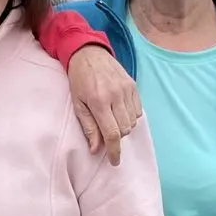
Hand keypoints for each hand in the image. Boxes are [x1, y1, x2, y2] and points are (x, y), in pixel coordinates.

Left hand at [66, 45, 141, 165]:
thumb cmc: (79, 80)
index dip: (114, 151)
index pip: (112, 133)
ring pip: (133, 121)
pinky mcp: (133, 85)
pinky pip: (138, 111)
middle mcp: (116, 95)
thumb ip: (88, 127)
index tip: (114, 161)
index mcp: (99, 101)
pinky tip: (119, 111)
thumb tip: (96, 149)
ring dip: (124, 126)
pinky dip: (130, 116)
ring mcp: (127, 89)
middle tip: (106, 131)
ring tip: (112, 118)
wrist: (89, 54)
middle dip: (117, 136)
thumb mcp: (77, 104)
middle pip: (125, 129)